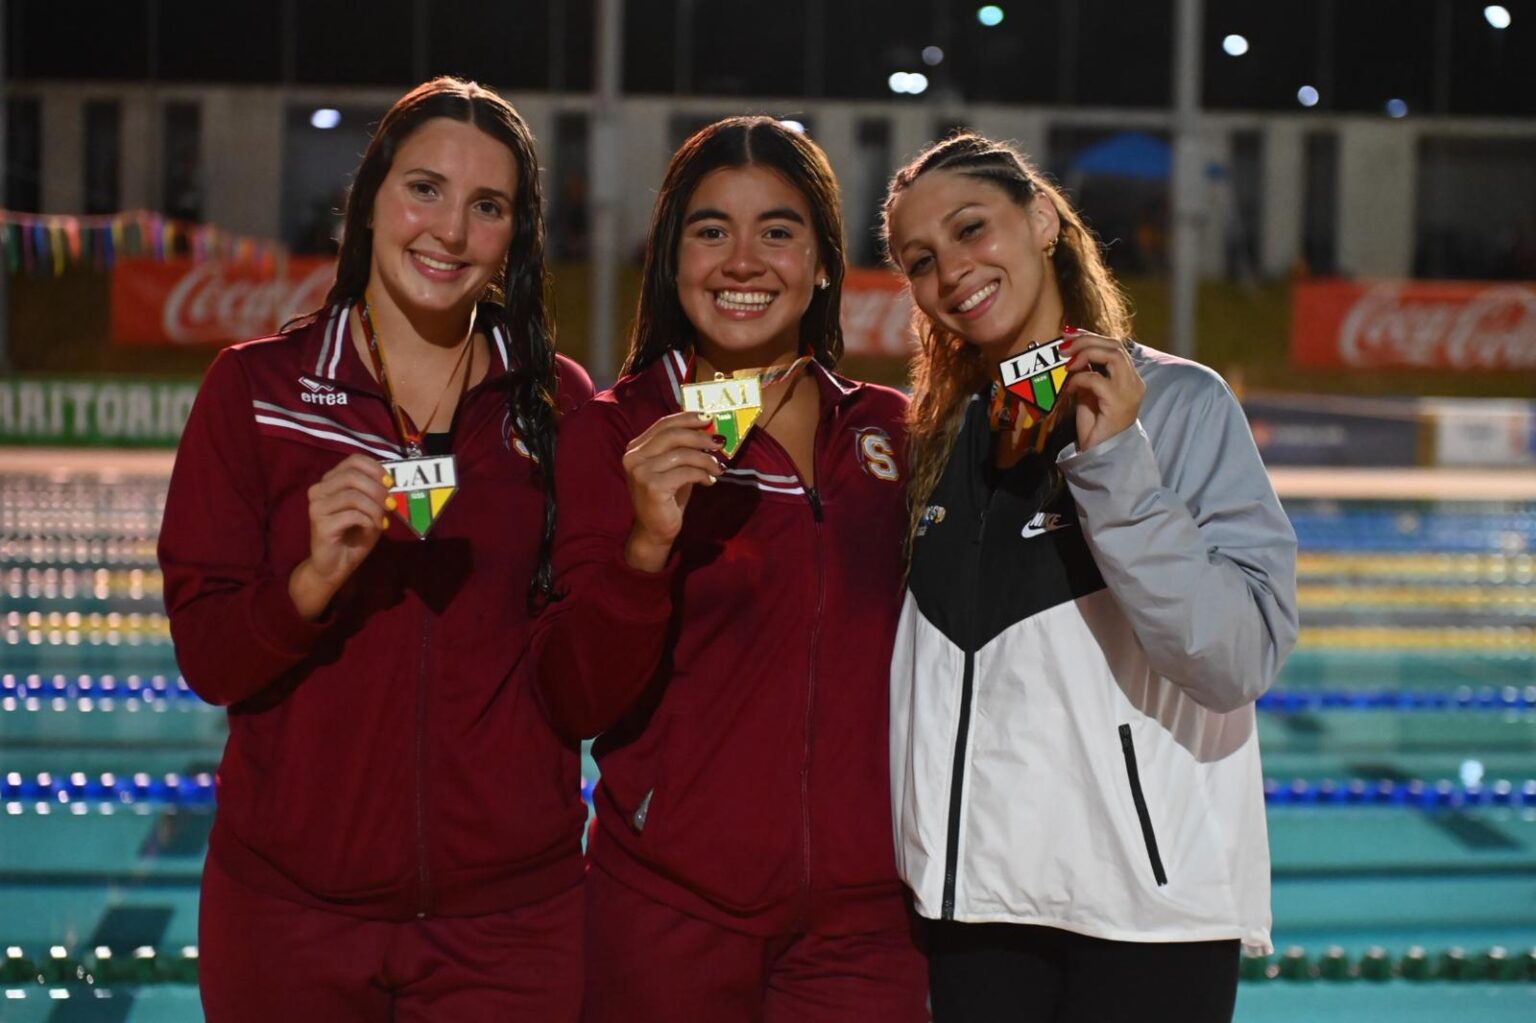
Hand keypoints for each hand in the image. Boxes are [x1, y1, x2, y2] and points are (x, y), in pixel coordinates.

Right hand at [289, 454, 392, 618]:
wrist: (336, 565)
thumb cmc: (354, 535)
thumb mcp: (371, 510)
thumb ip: (378, 494)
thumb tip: (393, 483)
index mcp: (330, 481)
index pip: (353, 460)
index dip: (375, 468)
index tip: (391, 483)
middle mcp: (319, 490)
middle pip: (352, 476)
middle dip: (378, 489)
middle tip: (391, 504)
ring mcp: (316, 506)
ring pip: (353, 496)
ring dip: (374, 508)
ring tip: (382, 521)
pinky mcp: (320, 524)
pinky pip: (352, 515)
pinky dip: (368, 521)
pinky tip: (371, 529)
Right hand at [622, 411, 724, 571]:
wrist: (655, 530)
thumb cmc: (668, 497)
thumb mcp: (675, 466)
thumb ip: (683, 447)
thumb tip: (709, 429)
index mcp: (635, 448)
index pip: (663, 425)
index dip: (687, 418)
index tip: (709, 417)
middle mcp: (633, 457)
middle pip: (672, 435)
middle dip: (700, 437)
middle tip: (719, 442)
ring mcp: (640, 471)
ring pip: (682, 454)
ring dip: (705, 459)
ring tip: (718, 468)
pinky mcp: (651, 486)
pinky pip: (686, 472)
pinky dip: (702, 475)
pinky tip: (709, 482)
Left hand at [1060, 330, 1144, 451]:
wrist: (1102, 453)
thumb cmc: (1095, 424)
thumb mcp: (1089, 392)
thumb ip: (1086, 372)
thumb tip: (1070, 353)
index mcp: (1129, 377)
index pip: (1115, 346)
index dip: (1091, 337)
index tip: (1069, 335)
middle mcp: (1134, 382)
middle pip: (1115, 346)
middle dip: (1087, 340)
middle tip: (1064, 345)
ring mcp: (1129, 391)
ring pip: (1112, 355)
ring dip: (1086, 352)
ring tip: (1067, 359)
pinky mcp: (1118, 403)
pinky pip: (1096, 379)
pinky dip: (1079, 378)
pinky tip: (1068, 386)